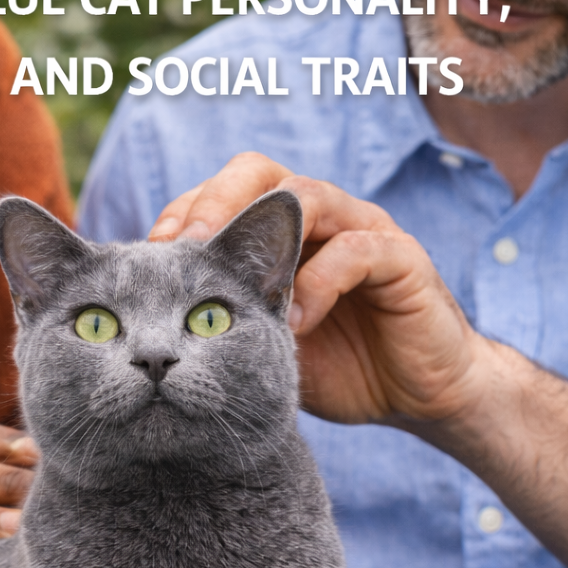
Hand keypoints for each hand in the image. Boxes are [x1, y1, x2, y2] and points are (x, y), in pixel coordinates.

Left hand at [151, 152, 487, 424]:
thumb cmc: (336, 366)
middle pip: (258, 173)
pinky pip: (358, 249)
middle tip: (182, 251)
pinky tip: (296, 323)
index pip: (223, 194)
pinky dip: (319, 282)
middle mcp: (320, 217)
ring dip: (261, 235)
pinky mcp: (401, 258)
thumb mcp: (265, 344)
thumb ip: (226, 322)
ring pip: (307, 195)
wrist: (415, 394)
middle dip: (212, 204)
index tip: (152, 256)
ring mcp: (363, 230)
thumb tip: (154, 327)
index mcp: (281, 231)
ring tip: (228, 281)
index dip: (184, 214)